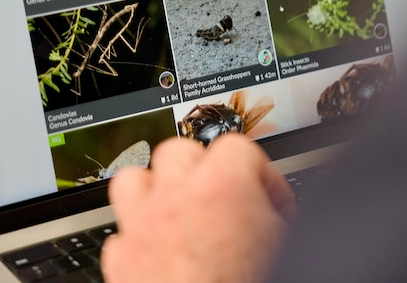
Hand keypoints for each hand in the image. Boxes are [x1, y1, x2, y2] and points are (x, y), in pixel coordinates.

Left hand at [101, 135, 295, 282]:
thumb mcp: (285, 246)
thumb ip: (278, 218)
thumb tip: (279, 214)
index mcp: (223, 186)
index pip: (239, 147)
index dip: (261, 176)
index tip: (271, 203)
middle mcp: (176, 197)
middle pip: (180, 151)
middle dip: (202, 171)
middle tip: (224, 200)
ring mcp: (142, 226)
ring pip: (135, 179)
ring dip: (156, 191)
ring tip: (179, 212)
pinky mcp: (121, 261)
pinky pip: (121, 232)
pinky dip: (138, 238)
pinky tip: (160, 255)